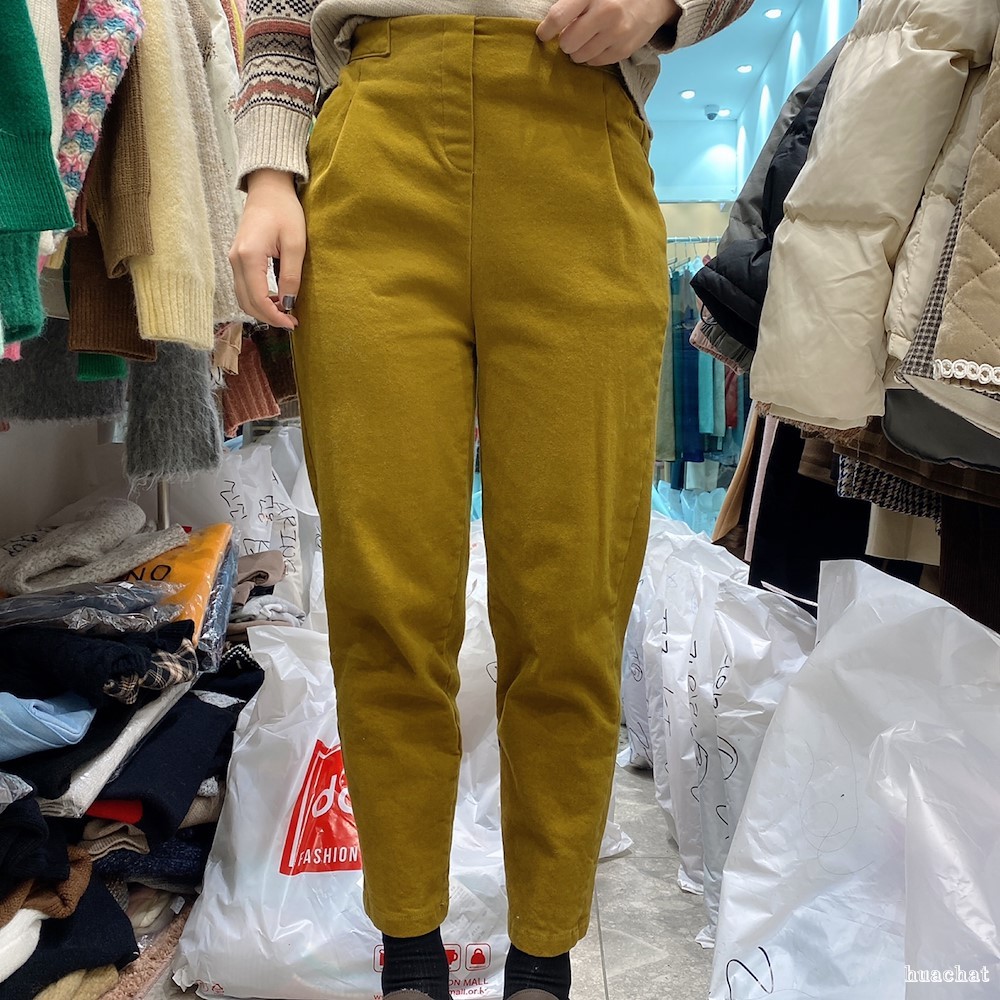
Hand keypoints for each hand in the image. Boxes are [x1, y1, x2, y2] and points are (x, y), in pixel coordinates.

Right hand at [229, 169, 304, 330]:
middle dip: (268, 317)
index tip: (292, 323)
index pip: (258, 299)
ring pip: (242, 297)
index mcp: (249, 256)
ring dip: (262, 310)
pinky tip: (275, 299)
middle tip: (291, 322)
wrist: (268, 188)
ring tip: (285, 312)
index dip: (275, 316)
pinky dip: (257, 299)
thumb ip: (291, 276)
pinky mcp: (237, 258)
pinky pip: (243, 287)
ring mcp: (233, 259)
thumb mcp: (296, 244)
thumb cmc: (284, 211)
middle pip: (246, 302)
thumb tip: (288, 304)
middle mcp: (235, 260)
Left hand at [537, 0, 680, 65]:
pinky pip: (595, 62)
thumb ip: (572, 4)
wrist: (653, 0)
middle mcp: (605, 13)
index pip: (558, 17)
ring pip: (579, 57)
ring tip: (587, 38)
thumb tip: (550, 25)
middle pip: (567, 43)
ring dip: (578, 51)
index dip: (546, 29)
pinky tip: (599, 44)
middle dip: (565, 41)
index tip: (543, 34)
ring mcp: (616, 34)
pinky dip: (592, 56)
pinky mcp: (624, 50)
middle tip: (572, 34)